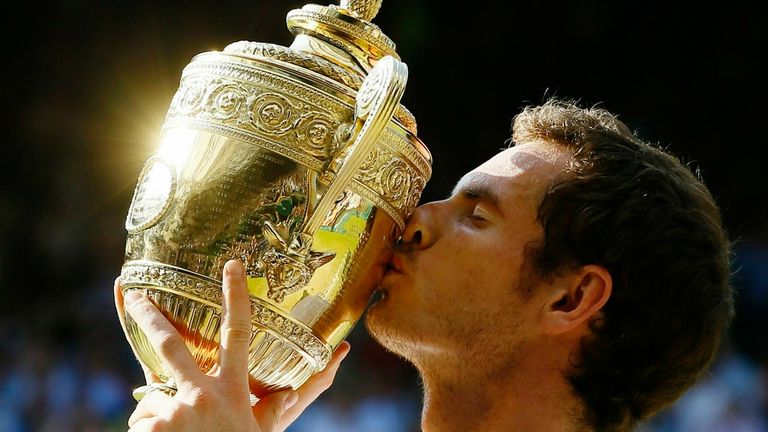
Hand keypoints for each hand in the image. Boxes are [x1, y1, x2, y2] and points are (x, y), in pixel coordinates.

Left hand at [114, 260, 350, 431]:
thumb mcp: (264, 429)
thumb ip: (281, 404)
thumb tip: (314, 375)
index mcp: (234, 390)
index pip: (239, 334)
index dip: (236, 297)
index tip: (232, 265)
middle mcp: (203, 395)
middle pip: (170, 343)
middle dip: (149, 314)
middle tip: (135, 292)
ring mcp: (174, 411)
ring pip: (154, 396)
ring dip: (161, 413)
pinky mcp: (151, 429)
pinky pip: (142, 420)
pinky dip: (149, 431)